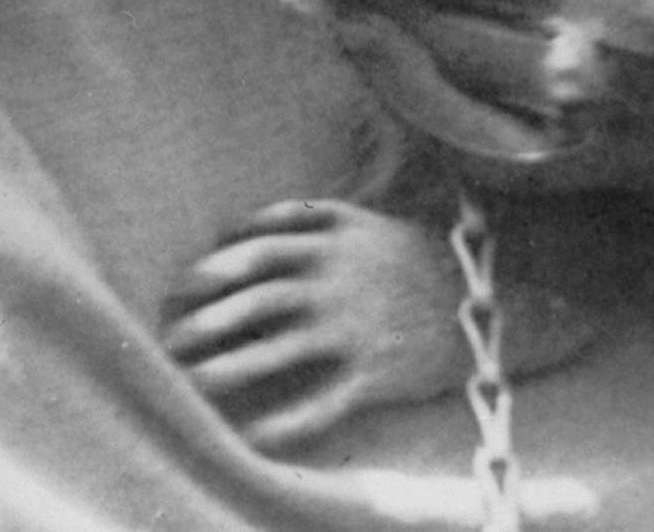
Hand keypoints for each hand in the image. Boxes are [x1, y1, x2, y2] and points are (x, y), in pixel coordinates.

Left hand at [161, 189, 624, 458]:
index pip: (250, 255)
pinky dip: (282, 424)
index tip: (178, 290)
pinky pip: (318, 404)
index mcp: (327, 242)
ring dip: (226, 372)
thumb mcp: (361, 220)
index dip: (207, 274)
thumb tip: (239, 227)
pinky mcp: (373, 376)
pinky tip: (251, 436)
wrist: (482, 304)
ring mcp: (351, 332)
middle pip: (251, 304)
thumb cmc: (412, 258)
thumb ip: (304, 217)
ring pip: (272, 354)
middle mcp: (332, 284)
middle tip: (171, 341)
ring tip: (193, 384)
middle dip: (204, 324)